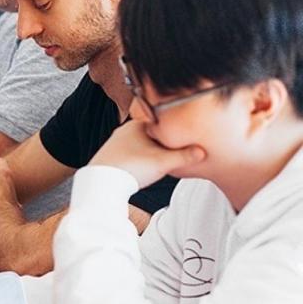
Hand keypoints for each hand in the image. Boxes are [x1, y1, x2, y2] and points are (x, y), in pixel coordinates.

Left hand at [90, 121, 205, 186]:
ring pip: (140, 143)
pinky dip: (140, 158)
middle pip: (150, 132)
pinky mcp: (110, 157)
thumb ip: (185, 156)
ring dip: (151, 150)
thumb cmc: (131, 168)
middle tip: (177, 147)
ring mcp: (115, 144)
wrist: (101, 184)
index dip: (173, 126)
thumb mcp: (164, 162)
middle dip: (164, 139)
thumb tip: (203, 152)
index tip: (183, 132)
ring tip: (163, 159)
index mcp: (136, 125)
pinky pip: (131, 154)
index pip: (159, 120)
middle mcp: (123, 131)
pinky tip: (145, 166)